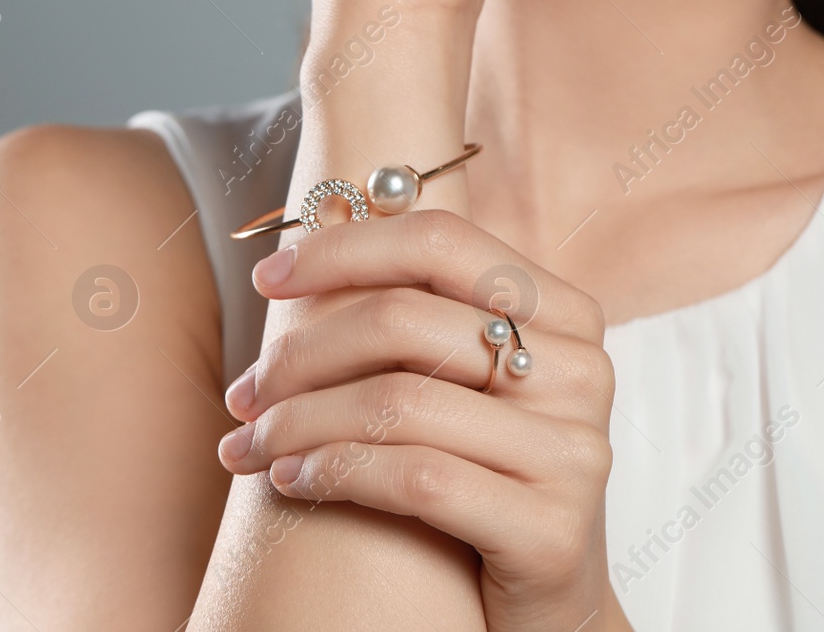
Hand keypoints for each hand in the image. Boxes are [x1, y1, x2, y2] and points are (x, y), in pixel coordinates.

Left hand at [217, 210, 631, 631]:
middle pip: (404, 320)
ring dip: (298, 423)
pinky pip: (415, 477)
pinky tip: (291, 481)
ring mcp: (574, 452)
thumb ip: (424, 312)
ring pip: (396, 402)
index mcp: (564, 313)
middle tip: (242, 394)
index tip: (267, 280)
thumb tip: (317, 228)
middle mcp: (581, 371)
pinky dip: (334, 473)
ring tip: (248, 447)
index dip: (342, 250)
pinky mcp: (553, 531)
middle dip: (299, 355)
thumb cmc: (484, 476)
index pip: (439, 241)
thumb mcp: (467, 384)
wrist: (548, 607)